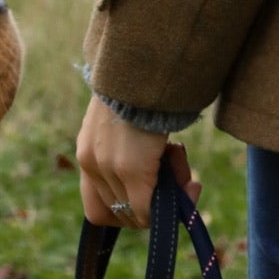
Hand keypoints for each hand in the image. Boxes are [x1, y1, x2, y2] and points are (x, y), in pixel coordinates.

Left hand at [76, 96, 197, 228]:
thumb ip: (130, 149)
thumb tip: (160, 168)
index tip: (154, 194)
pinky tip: (192, 183)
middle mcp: (90, 164)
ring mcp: (108, 168)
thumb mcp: (127, 122)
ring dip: (166, 200)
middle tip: (177, 180)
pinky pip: (149, 209)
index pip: (98, 206)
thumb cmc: (143, 86)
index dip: (128, 210)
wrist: (144, 64)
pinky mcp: (131, 169)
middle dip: (153, 204)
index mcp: (87, 151)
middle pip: (120, 212)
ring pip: (137, 213)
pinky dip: (175, 203)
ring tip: (183, 167)